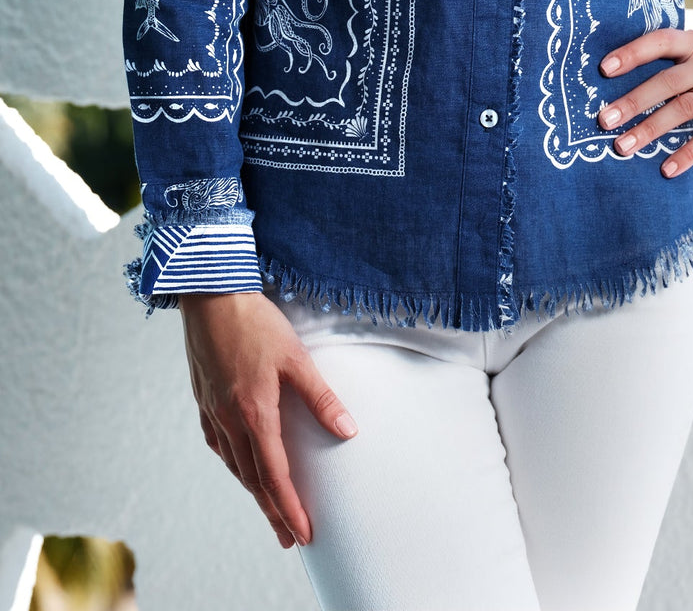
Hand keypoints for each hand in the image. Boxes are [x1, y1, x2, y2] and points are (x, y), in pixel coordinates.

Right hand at [179, 290, 357, 548]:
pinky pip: (219, 445)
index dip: (289, 507)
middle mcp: (229, 419)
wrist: (211, 295)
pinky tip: (241, 467)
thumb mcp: (297, 357)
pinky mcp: (203, 400)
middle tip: (291, 538)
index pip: (274, 474)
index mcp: (254, 412)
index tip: (303, 533)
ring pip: (235, 465)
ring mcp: (212, 411)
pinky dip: (235, 464)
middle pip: (253, 479)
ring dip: (254, 492)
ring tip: (271, 511)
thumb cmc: (256, 322)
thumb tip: (348, 430)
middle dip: (274, 511)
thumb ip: (321, 397)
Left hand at [598, 30, 692, 178]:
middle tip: (603, 119)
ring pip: (680, 110)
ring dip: (649, 129)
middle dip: (633, 101)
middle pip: (665, 82)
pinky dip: (686, 154)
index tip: (604, 68)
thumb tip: (633, 79)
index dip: (632, 53)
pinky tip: (666, 169)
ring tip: (622, 147)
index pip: (660, 42)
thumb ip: (679, 61)